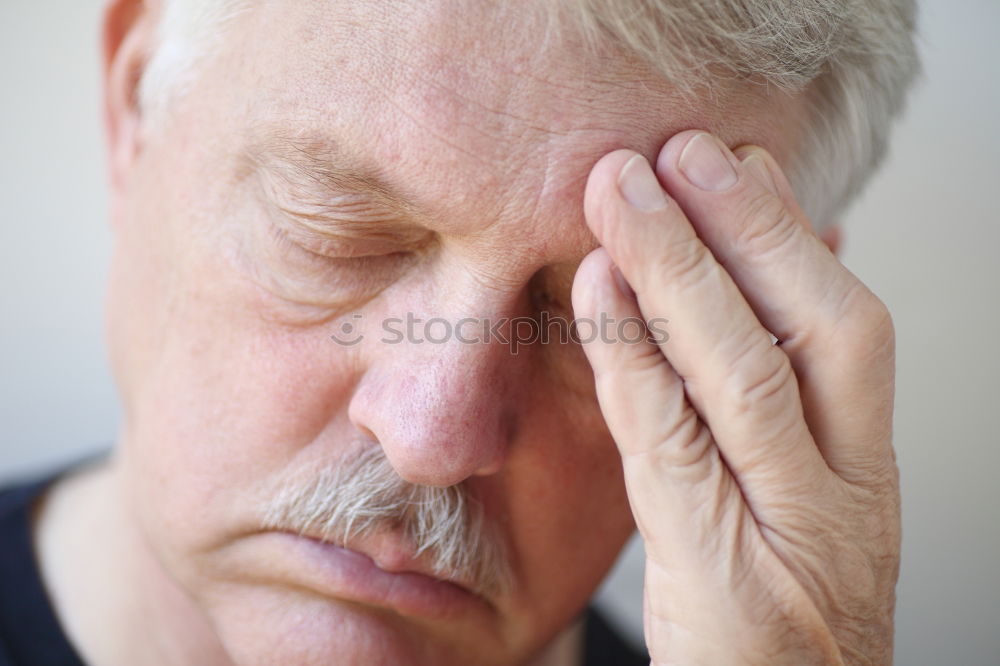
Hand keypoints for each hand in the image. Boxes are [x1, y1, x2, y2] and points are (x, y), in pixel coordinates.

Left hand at [571, 131, 898, 664]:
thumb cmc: (777, 604)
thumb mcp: (800, 499)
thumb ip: (783, 401)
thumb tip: (766, 288)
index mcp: (864, 465)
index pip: (846, 327)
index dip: (789, 235)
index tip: (736, 159)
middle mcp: (843, 491)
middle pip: (812, 335)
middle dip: (742, 230)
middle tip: (676, 150)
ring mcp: (786, 533)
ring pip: (744, 379)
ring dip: (679, 273)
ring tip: (622, 195)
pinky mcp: (720, 574)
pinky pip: (672, 448)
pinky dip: (634, 358)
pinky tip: (599, 290)